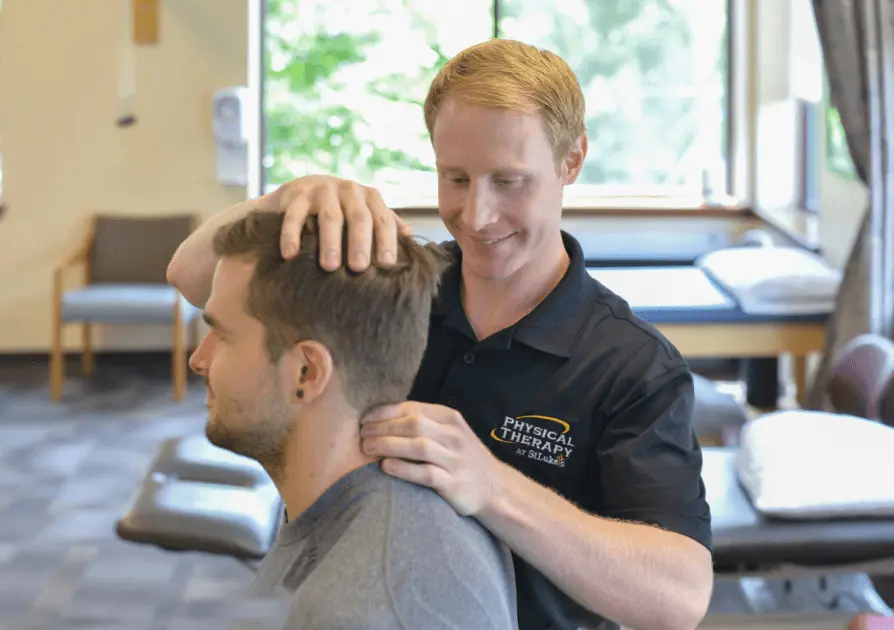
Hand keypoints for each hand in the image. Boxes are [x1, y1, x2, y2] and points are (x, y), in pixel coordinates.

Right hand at [262, 175, 412, 270]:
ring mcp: (322, 191)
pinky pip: (295, 216)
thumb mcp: (367, 213)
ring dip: (330, 242)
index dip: (386, 241)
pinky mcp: (297, 195)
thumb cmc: (343, 210)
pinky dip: (292, 235)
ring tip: (330, 266)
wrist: (304, 190)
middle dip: (359, 243)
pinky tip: (290, 254)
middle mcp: (349, 191)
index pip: (383, 220)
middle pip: (358, 217)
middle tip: (359, 268)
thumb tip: (413, 244)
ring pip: (330, 216)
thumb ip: (388, 226)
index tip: (387, 264)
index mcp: (370, 198)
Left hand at [360, 402, 504, 516]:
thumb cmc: (462, 457)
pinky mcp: (454, 484)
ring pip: (418, 447)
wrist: (494, 488)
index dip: (385, 412)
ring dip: (388, 445)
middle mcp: (454, 436)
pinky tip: (385, 467)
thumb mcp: (449, 433)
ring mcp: (455, 460)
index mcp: (450, 418)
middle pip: (413, 425)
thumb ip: (423, 424)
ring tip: (367, 449)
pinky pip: (426, 474)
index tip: (364, 419)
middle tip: (361, 435)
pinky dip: (403, 469)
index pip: (413, 408)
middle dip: (383, 428)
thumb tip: (381, 418)